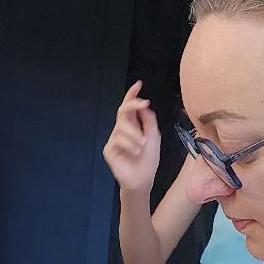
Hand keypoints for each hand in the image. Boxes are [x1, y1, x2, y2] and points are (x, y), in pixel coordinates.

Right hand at [103, 81, 162, 198]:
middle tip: (144, 103)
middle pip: (122, 111)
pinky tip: (135, 152)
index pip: (130, 107)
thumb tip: (144, 105)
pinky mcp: (109, 149)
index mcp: (133, 126)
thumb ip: (149, 120)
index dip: (132, 95)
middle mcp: (122, 130)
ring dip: (136, 134)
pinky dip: (129, 144)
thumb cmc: (148, 160)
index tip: (139, 84)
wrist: (143, 180)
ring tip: (142, 146)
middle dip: (133, 104)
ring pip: (122, 126)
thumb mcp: (154, 137)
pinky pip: (118, 139)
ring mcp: (114, 139)